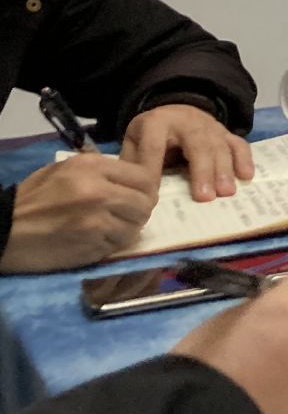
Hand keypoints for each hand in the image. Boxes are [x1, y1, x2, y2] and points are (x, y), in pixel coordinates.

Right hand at [0, 154, 159, 271]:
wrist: (2, 230)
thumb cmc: (32, 198)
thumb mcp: (65, 170)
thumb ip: (101, 172)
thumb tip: (134, 177)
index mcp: (92, 167)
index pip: (145, 176)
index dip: (146, 188)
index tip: (138, 195)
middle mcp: (99, 191)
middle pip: (146, 203)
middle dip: (139, 211)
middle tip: (126, 215)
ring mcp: (97, 220)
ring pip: (136, 227)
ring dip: (127, 230)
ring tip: (107, 229)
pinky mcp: (91, 245)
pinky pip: (118, 245)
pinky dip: (111, 245)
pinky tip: (93, 241)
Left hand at [123, 103, 254, 201]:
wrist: (174, 112)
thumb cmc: (152, 136)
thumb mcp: (134, 143)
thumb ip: (134, 163)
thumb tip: (135, 191)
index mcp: (157, 122)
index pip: (154, 145)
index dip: (154, 169)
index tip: (153, 196)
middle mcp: (187, 120)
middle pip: (197, 144)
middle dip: (202, 171)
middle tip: (206, 197)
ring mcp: (210, 125)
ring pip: (220, 145)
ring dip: (225, 169)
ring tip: (226, 192)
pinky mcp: (226, 133)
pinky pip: (238, 144)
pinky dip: (244, 159)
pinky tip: (246, 176)